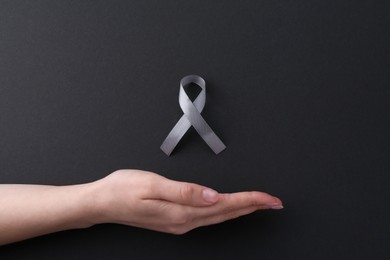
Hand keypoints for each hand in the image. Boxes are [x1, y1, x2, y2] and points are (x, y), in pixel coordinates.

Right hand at [92, 169, 282, 233]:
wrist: (102, 203)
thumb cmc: (124, 190)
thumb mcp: (152, 185)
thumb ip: (185, 191)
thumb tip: (213, 196)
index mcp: (182, 211)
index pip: (225, 205)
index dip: (249, 200)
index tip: (269, 198)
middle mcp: (184, 221)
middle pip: (226, 213)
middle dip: (252, 207)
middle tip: (274, 202)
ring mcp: (180, 223)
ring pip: (219, 216)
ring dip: (241, 209)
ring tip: (259, 204)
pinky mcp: (174, 220)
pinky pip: (208, 217)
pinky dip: (225, 211)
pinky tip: (229, 207)